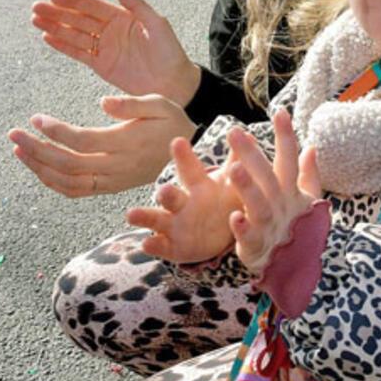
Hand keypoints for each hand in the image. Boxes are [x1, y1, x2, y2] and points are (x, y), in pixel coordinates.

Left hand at [7, 94, 196, 196]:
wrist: (190, 155)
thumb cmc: (172, 123)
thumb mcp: (160, 104)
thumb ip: (132, 104)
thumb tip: (103, 102)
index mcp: (127, 143)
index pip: (82, 140)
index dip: (56, 131)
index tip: (36, 118)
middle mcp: (117, 166)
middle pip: (68, 164)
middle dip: (36, 150)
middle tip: (14, 133)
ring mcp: (112, 181)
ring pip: (68, 183)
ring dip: (39, 168)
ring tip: (19, 150)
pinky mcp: (110, 187)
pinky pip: (76, 191)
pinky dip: (53, 182)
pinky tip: (38, 167)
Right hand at [31, 0, 200, 102]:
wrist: (173, 83)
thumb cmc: (170, 52)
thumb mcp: (157, 25)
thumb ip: (137, 6)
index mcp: (123, 17)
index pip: (92, 6)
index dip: (73, 2)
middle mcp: (110, 30)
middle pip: (78, 19)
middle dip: (57, 13)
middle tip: (36, 8)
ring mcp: (105, 47)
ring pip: (74, 35)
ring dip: (55, 27)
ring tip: (35, 20)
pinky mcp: (101, 64)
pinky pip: (78, 53)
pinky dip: (63, 46)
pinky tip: (47, 38)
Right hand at [126, 136, 240, 262]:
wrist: (220, 235)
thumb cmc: (222, 201)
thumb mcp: (230, 182)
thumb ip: (237, 161)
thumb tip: (248, 134)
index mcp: (198, 186)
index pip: (190, 169)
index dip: (184, 156)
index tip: (178, 141)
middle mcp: (182, 203)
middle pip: (171, 195)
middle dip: (167, 192)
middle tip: (163, 189)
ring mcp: (175, 225)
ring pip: (157, 219)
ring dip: (144, 216)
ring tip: (131, 214)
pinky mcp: (173, 247)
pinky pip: (160, 246)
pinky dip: (153, 245)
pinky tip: (146, 243)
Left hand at [225, 111, 321, 274]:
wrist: (296, 268)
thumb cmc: (298, 228)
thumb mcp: (307, 201)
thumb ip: (308, 174)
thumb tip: (312, 147)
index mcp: (291, 191)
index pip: (290, 159)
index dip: (286, 136)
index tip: (280, 112)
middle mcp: (281, 204)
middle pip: (269, 176)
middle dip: (253, 154)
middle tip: (235, 132)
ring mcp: (270, 225)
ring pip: (259, 204)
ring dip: (247, 187)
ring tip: (233, 169)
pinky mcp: (256, 246)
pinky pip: (249, 236)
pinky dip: (242, 227)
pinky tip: (233, 215)